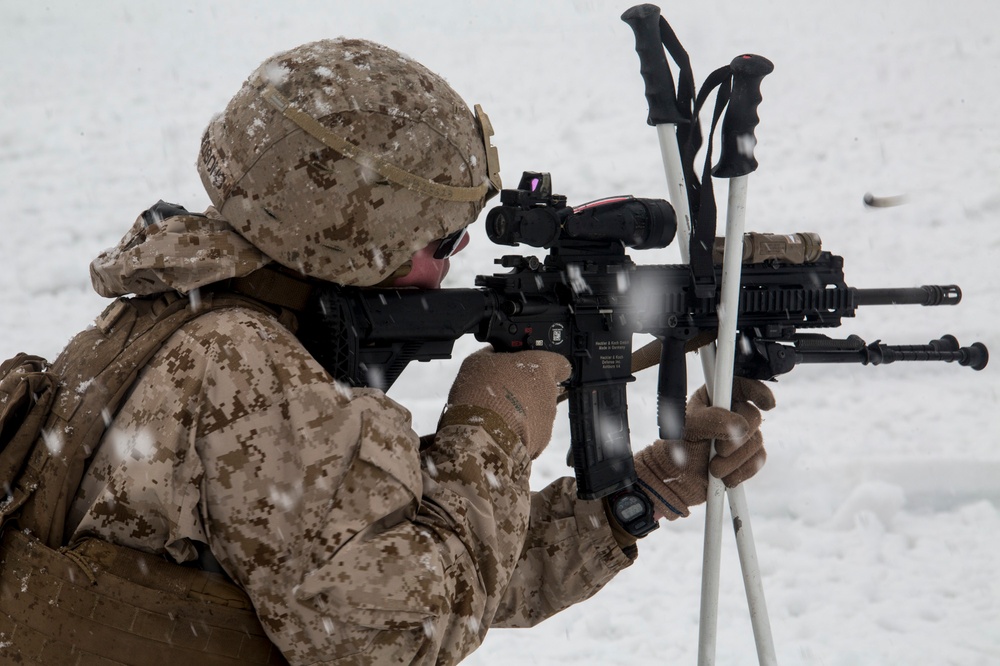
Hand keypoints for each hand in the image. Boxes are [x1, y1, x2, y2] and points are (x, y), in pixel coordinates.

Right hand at [445, 348, 571, 457]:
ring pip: (539, 411)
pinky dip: (521, 431)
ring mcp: (548, 417)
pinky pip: (533, 431)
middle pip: (545, 388)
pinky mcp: (543, 439)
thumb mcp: (477, 361)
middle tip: (506, 392)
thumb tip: (492, 353)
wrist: (482, 433)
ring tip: (499, 414)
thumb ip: (491, 354)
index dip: (547, 366)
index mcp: (540, 366)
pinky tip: (502, 429)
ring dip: (524, 411)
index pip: (560, 362)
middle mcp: (550, 391)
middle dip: (529, 390)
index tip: (533, 368)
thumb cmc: (481, 393)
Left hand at [634, 378, 774, 519]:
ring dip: (735, 460)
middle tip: (719, 451)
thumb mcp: (688, 427)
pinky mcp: (748, 454)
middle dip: (737, 438)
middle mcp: (733, 411)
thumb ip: (712, 420)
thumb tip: (741, 425)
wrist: (677, 477)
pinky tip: (725, 478)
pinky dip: (742, 471)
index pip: (743, 384)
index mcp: (717, 395)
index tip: (766, 403)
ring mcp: (743, 433)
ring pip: (756, 441)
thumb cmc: (678, 445)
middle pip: (753, 416)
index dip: (758, 390)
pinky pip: (758, 460)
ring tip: (713, 469)